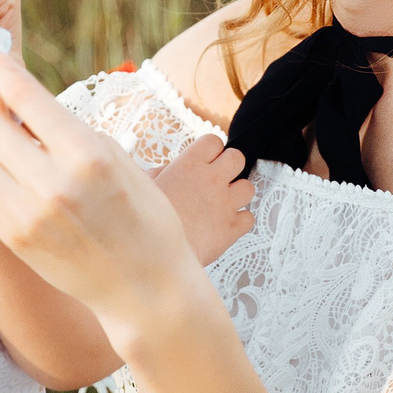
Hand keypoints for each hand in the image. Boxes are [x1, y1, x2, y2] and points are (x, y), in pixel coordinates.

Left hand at [0, 51, 212, 340]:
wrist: (144, 287)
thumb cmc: (143, 217)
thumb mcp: (118, 158)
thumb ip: (68, 130)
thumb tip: (22, 101)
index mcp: (87, 156)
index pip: (26, 98)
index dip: (1, 69)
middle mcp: (51, 185)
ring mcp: (25, 215)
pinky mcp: (10, 237)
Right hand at [152, 135, 253, 267]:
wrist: (155, 251)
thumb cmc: (143, 219)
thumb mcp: (144, 186)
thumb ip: (159, 173)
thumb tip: (166, 170)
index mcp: (189, 165)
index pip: (213, 141)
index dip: (211, 151)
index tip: (205, 162)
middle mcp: (211, 180)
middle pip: (238, 158)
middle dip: (230, 167)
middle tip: (218, 180)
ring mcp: (225, 204)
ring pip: (248, 187)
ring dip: (238, 194)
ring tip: (222, 204)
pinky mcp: (231, 228)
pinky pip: (249, 218)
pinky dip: (240, 222)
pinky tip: (224, 225)